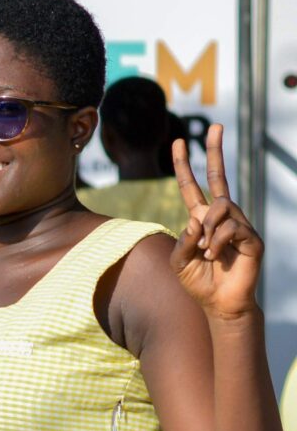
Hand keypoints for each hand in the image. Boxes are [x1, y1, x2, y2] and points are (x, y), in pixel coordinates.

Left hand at [173, 128, 260, 320]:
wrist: (219, 305)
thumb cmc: (198, 283)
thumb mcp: (179, 261)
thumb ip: (183, 239)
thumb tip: (197, 218)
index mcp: (201, 220)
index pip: (192, 187)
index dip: (185, 166)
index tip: (178, 143)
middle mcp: (222, 218)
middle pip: (219, 178)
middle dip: (215, 151)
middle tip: (215, 125)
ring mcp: (240, 226)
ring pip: (222, 207)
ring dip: (208, 228)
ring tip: (205, 251)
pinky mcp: (252, 239)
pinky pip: (233, 227)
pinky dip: (218, 241)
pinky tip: (214, 255)